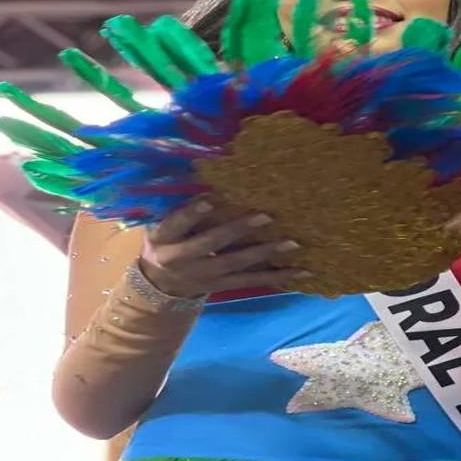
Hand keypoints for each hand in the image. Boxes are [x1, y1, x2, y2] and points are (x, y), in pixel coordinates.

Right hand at [140, 201, 307, 297]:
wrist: (160, 284)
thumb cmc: (166, 241)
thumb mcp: (160, 225)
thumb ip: (178, 207)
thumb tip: (205, 175)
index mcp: (165, 238)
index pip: (177, 224)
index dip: (192, 213)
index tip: (209, 199)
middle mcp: (183, 258)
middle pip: (212, 244)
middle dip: (239, 230)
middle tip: (266, 216)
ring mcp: (205, 275)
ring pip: (238, 264)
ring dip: (266, 253)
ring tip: (293, 243)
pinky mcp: (223, 286)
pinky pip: (252, 281)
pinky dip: (277, 276)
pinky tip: (301, 271)